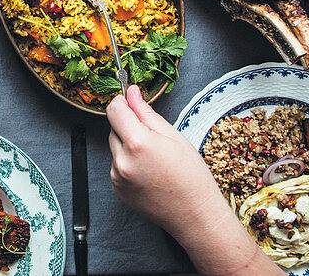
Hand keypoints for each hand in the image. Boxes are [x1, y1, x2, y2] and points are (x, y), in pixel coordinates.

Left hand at [106, 87, 279, 274]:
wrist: (195, 216)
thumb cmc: (192, 177)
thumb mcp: (174, 137)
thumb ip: (147, 113)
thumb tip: (131, 93)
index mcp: (137, 143)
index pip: (114, 110)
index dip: (122, 102)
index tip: (130, 101)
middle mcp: (122, 160)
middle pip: (113, 128)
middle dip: (128, 127)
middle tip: (154, 139)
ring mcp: (117, 177)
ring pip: (115, 148)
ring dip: (127, 146)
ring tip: (154, 159)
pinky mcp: (117, 189)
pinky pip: (116, 166)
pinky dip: (127, 164)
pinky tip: (148, 172)